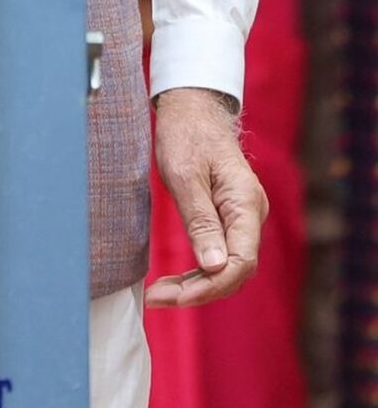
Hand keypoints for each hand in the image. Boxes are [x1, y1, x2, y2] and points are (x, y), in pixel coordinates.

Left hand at [146, 87, 267, 309]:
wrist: (192, 108)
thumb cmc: (186, 135)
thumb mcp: (185, 175)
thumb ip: (201, 221)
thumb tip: (215, 268)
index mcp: (246, 203)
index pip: (240, 261)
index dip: (211, 286)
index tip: (175, 296)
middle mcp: (251, 214)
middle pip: (234, 270)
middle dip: (198, 290)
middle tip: (157, 299)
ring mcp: (241, 217)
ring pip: (225, 266)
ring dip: (195, 284)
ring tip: (158, 294)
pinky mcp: (228, 217)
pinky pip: (218, 253)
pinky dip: (197, 270)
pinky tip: (173, 280)